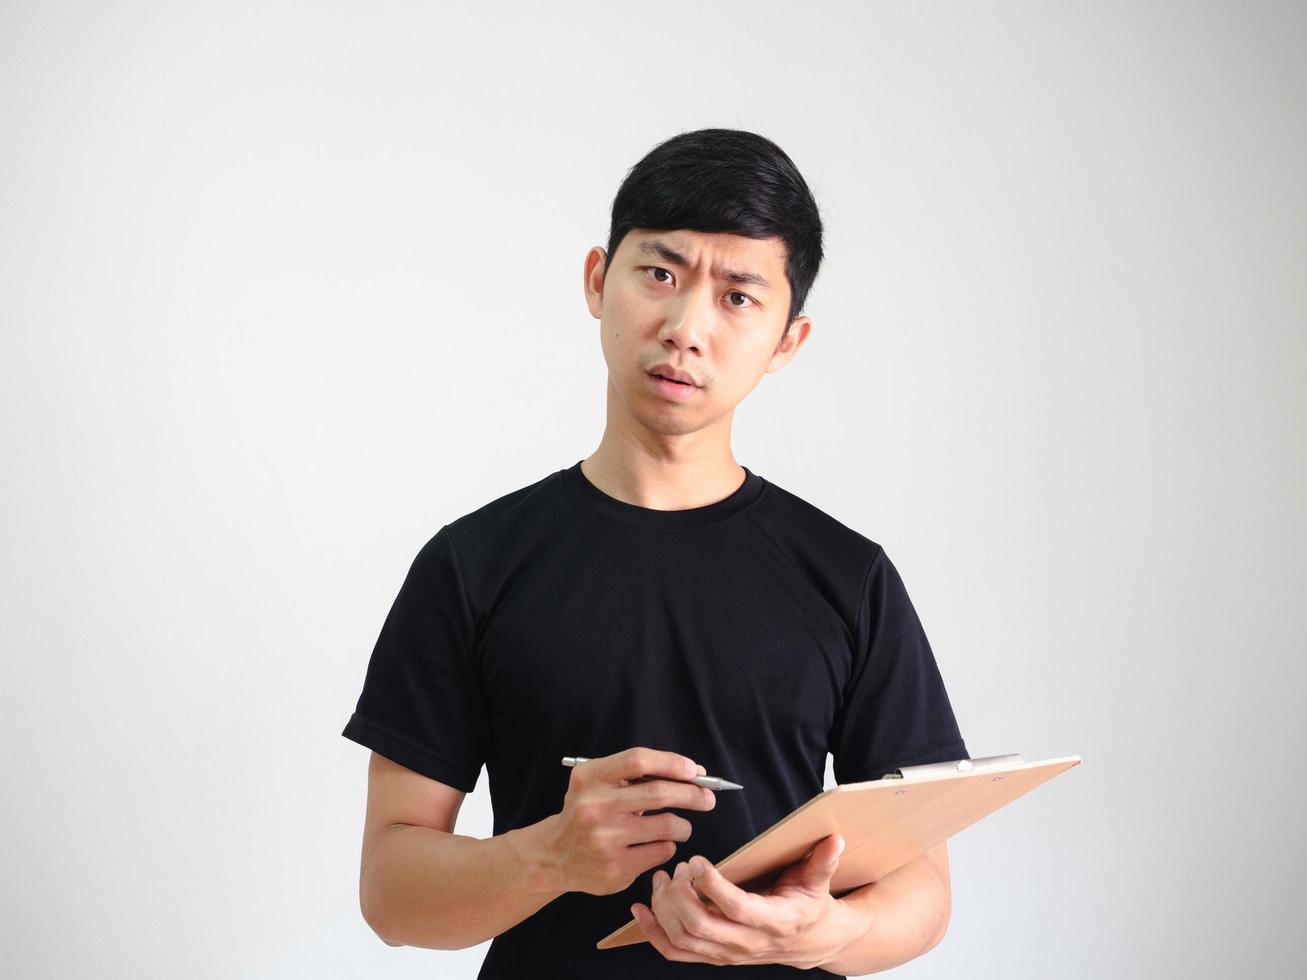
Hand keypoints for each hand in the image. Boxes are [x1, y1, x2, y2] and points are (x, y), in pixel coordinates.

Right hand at [549, 747, 715, 895]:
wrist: (553, 856)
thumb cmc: (586, 813)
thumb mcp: (595, 784)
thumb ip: (632, 775)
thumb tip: (690, 772)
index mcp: (590, 778)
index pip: (638, 760)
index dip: (671, 763)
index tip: (694, 770)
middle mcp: (595, 806)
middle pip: (658, 793)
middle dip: (692, 794)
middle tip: (707, 797)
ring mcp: (605, 839)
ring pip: (667, 826)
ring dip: (683, 825)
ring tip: (680, 826)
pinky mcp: (616, 868)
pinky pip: (662, 851)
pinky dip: (668, 846)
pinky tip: (658, 845)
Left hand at [630, 833, 864, 968]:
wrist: (812, 942)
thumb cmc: (811, 905)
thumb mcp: (820, 882)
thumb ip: (823, 860)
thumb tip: (834, 838)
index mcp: (773, 921)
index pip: (735, 908)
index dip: (711, 886)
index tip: (696, 861)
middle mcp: (747, 943)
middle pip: (699, 926)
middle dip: (679, 895)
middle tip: (677, 868)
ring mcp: (727, 954)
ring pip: (683, 940)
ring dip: (664, 909)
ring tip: (661, 878)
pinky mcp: (713, 956)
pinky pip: (675, 952)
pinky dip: (653, 933)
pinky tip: (641, 909)